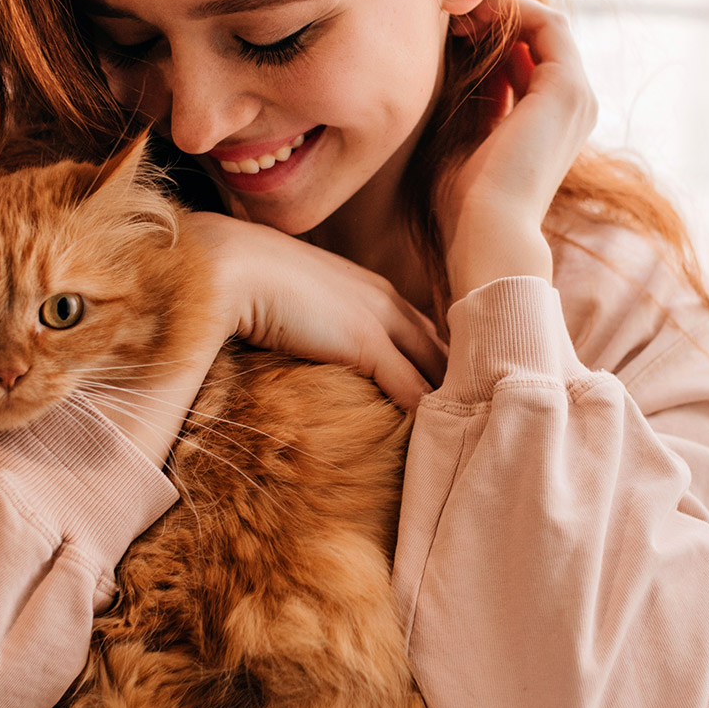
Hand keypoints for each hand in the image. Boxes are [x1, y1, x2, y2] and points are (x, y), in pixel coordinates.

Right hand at [93, 213, 444, 467]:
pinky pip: (411, 388)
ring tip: (472, 437)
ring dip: (453, 402)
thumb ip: (308, 320)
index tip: (455, 392)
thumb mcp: (290, 299)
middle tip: (481, 420)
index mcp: (370, 288)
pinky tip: (438, 442)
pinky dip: (427, 416)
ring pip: (436, 367)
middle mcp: (386, 300)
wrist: (227, 264)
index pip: (424, 331)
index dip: (442, 362)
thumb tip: (300, 342)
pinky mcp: (365, 343)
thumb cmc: (244, 281)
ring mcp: (379, 320)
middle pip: (443, 347)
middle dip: (463, 381)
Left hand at [444, 0, 598, 297]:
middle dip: (498, 20)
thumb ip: (477, 99)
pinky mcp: (567, 87)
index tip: (452, 36)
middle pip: (542, 38)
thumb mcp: (469, 139)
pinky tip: (475, 21)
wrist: (488, 232)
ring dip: (503, 13)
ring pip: (547, 25)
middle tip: (453, 20)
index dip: (493, 39)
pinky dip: (512, 13)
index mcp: (554, 123)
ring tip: (460, 20)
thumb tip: (461, 55)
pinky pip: (547, 24)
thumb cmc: (468, 202)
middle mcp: (574, 107)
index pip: (532, 60)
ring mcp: (577, 96)